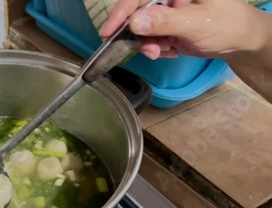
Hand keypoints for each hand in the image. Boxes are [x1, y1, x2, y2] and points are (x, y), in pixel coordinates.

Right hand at [100, 0, 266, 59]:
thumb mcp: (195, 23)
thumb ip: (164, 22)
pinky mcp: (167, 25)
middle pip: (138, 13)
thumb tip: (134, 22)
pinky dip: (158, 48)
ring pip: (142, 29)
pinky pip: (151, 38)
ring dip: (149, 45)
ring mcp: (167, 11)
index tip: (109, 31)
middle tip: (150, 50)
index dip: (122, 12)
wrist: (242, 41)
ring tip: (165, 51)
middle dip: (140, 35)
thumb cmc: (227, 24)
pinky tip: (172, 50)